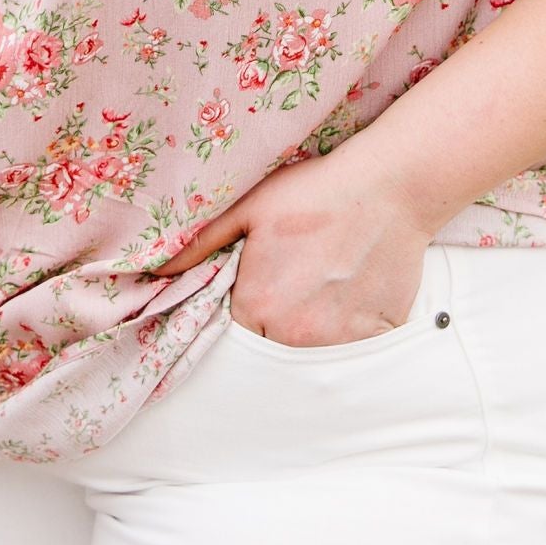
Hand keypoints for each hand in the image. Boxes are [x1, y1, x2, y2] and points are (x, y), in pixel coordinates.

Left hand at [171, 153, 434, 347]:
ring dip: (311, 336)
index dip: (244, 315)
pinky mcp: (376, 338)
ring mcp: (340, 341)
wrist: (390, 186)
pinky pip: (354, 355)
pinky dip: (349, 336)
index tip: (258, 294)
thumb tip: (155, 271)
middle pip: (272, 351)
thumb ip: (199, 244)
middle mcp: (296, 334)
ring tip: (322, 292)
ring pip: (312, 358)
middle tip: (293, 290)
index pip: (235, 337)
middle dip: (275, 329)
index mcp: (259, 305)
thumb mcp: (250, 208)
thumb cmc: (318, 192)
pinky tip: (350, 298)